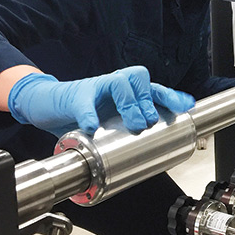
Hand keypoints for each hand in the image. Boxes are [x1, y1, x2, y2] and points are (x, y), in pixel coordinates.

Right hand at [7, 66, 194, 134]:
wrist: (48, 105)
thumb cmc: (85, 112)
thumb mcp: (112, 122)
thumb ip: (130, 132)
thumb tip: (155, 153)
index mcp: (128, 92)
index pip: (155, 89)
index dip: (171, 97)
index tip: (185, 107)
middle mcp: (115, 85)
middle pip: (140, 80)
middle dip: (149, 101)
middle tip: (149, 122)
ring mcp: (96, 87)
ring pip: (119, 83)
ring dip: (129, 103)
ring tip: (133, 123)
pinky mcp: (75, 96)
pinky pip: (84, 102)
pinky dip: (89, 114)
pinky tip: (92, 126)